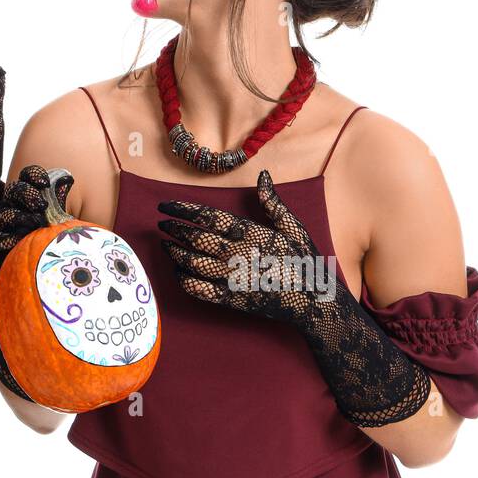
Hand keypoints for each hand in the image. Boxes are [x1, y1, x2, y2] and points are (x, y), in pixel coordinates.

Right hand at [0, 165, 73, 275]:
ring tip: (36, 226)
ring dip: (22, 217)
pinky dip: (7, 240)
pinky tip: (19, 242)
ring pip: (6, 213)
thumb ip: (59, 205)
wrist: (23, 274)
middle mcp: (10, 207)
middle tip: (42, 206)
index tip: (45, 183)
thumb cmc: (40, 246)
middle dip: (28, 194)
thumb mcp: (53, 223)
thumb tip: (68, 180)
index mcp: (25, 199)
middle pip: (15, 190)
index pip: (27, 178)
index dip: (34, 175)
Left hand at [157, 168, 323, 324]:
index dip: (182, 210)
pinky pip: (199, 289)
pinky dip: (184, 279)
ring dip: (174, 253)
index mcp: (250, 233)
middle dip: (174, 230)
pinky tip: (178, 272)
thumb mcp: (293, 227)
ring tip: (165, 245)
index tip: (165, 206)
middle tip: (162, 224)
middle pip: (195, 239)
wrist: (315, 301)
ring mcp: (232, 279)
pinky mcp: (231, 300)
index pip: (208, 217)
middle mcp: (237, 254)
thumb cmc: (304, 261)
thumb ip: (272, 202)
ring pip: (192, 263)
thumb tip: (262, 175)